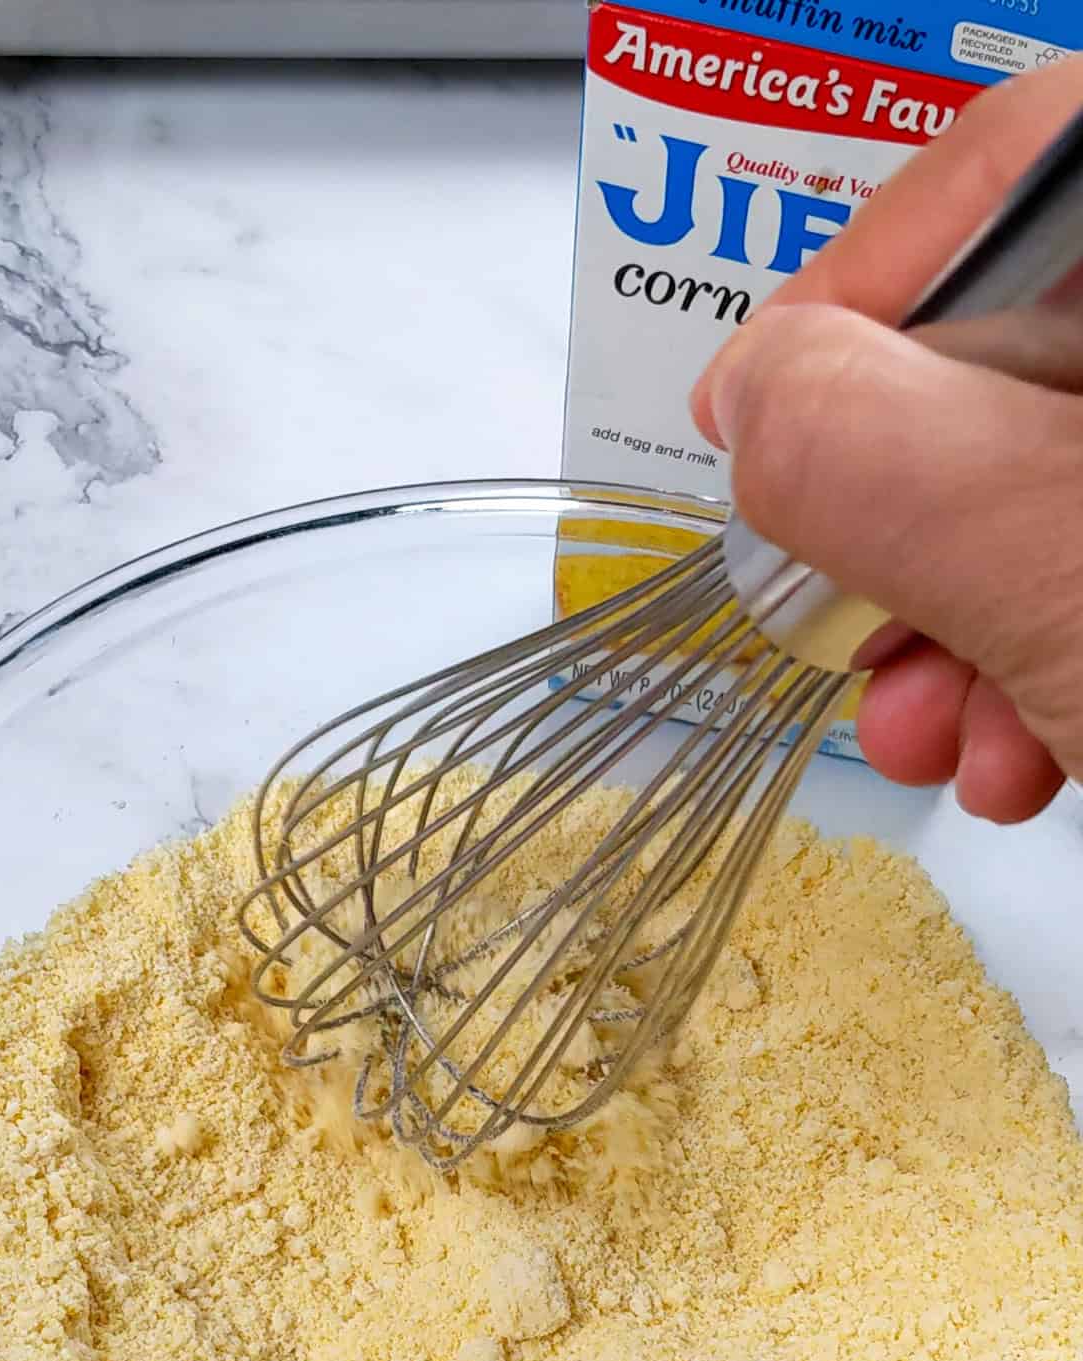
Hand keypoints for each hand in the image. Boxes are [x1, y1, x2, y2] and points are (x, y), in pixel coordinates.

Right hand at [689, 54, 1082, 823]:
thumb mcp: (1033, 547)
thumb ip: (856, 442)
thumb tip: (756, 403)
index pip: (999, 169)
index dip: (849, 295)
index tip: (764, 430)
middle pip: (1006, 358)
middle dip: (896, 532)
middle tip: (857, 630)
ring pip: (1044, 484)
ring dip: (950, 630)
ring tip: (943, 737)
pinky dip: (1042, 660)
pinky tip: (1029, 751)